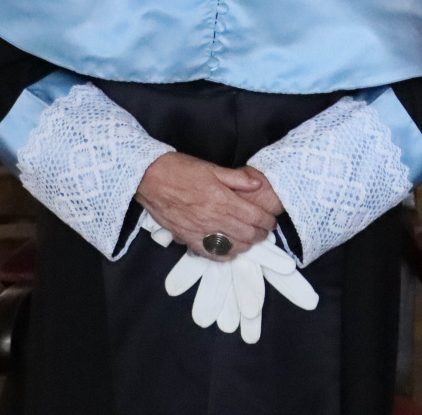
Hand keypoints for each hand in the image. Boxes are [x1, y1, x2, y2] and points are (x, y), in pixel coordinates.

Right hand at [135, 153, 277, 257]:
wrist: (149, 179)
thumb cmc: (180, 170)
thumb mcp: (212, 168)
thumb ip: (237, 178)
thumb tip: (258, 184)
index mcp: (222, 200)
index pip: (254, 217)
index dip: (267, 221)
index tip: (271, 220)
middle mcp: (214, 219)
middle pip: (247, 234)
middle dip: (260, 234)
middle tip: (264, 231)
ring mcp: (200, 232)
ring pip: (232, 247)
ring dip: (245, 246)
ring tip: (250, 240)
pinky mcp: (187, 238)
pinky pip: (210, 254)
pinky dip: (223, 254)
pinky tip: (229, 250)